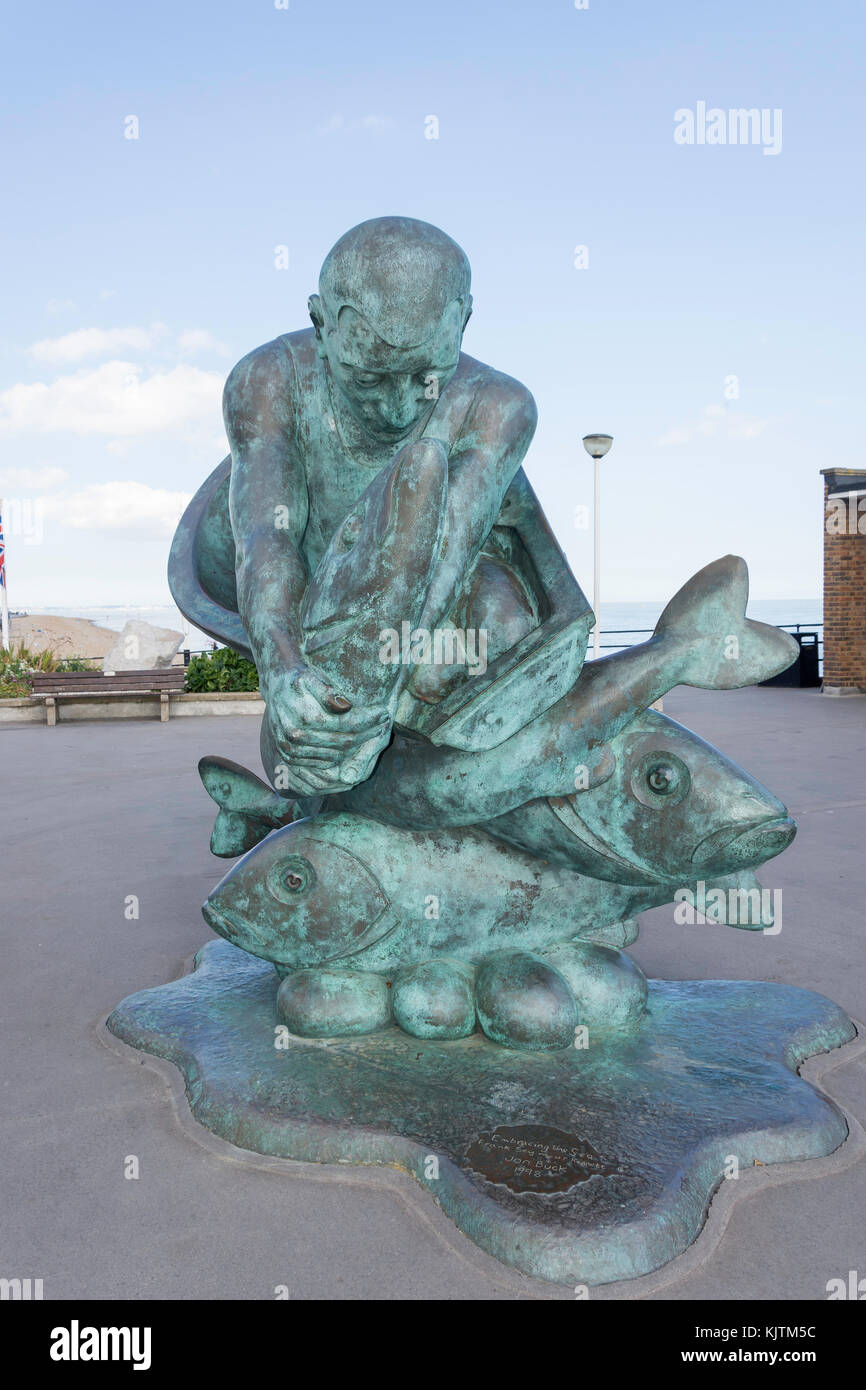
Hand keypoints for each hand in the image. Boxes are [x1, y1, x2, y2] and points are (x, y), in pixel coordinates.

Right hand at [263, 664, 391, 794]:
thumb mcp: (311, 676)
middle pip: (344, 742)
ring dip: (357, 747)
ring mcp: (291, 750)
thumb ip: (326, 691)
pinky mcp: (289, 758)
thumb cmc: (299, 679)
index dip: (369, 719)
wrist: (277, 687)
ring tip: (371, 732)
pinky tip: (353, 744)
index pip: (347, 724)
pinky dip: (341, 757)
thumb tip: (345, 706)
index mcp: (305, 717)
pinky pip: (323, 764)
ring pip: (336, 756)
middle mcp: (296, 737)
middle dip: (367, 733)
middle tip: (384, 723)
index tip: (384, 712)